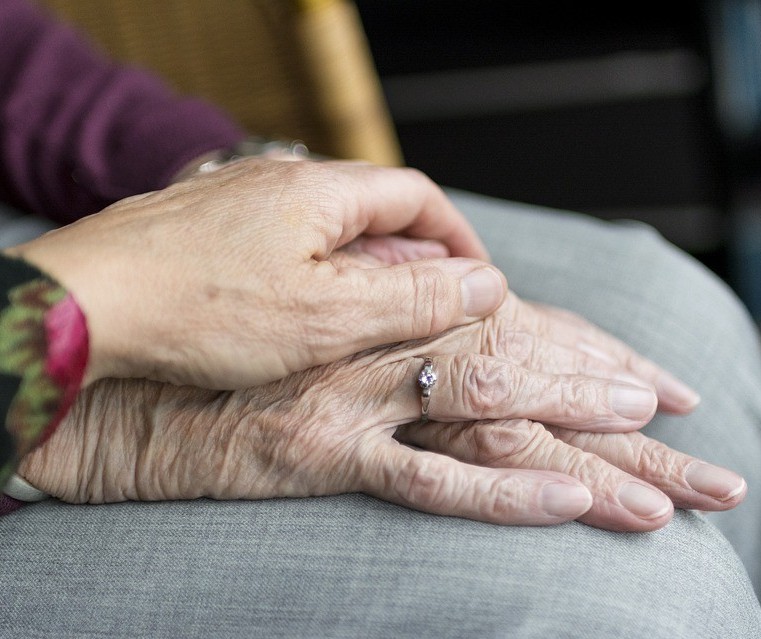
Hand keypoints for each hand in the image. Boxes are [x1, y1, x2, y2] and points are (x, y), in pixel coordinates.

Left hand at [5, 159, 502, 388]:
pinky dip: (313, 275)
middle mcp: (281, 182)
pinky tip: (302, 314)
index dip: (457, 237)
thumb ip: (412, 297)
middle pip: (374, 211)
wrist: (84, 306)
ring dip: (363, 269)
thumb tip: (485, 285)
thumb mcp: (328, 315)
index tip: (477, 279)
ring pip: (327, 230)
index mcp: (320, 191)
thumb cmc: (199, 308)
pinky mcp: (207, 229)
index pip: (417, 196)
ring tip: (371, 320)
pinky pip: (282, 244)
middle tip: (429, 310)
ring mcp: (240, 201)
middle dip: (413, 258)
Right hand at [19, 249, 739, 530]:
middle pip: (520, 365)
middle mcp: (383, 342)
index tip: (651, 377)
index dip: (584, 348)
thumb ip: (384, 317)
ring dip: (582, 439)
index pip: (511, 325)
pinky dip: (502, 490)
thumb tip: (451, 311)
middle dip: (607, 393)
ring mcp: (359, 397)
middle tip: (681, 418)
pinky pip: (427, 476)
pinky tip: (568, 503)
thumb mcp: (317, 323)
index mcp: (387, 310)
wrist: (143, 381)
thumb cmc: (234, 348)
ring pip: (492, 412)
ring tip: (664, 480)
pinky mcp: (325, 451)